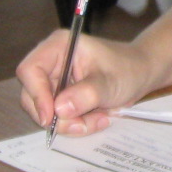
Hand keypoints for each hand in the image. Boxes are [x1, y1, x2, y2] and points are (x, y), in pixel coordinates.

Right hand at [16, 30, 154, 137]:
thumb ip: (86, 94)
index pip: (30, 70)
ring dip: (71, 123)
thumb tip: (59, 109)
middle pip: (32, 96)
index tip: (51, 117)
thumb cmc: (129, 68)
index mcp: (59, 46)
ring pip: (45, 111)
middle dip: (58, 116)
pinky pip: (58, 117)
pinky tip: (98, 118)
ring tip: (100, 119)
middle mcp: (51, 62)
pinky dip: (76, 123)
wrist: (141, 73)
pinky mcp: (60, 96)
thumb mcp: (111, 82)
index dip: (36, 95)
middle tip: (84, 125)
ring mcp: (54, 80)